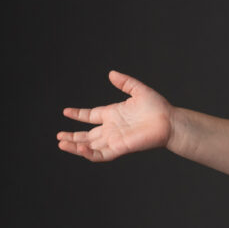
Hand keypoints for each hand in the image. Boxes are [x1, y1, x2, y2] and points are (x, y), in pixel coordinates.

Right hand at [57, 71, 173, 160]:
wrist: (170, 122)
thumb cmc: (158, 107)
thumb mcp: (139, 90)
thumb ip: (125, 82)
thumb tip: (111, 73)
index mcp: (114, 114)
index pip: (91, 116)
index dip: (78, 114)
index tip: (66, 111)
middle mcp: (112, 128)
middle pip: (87, 135)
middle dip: (72, 136)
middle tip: (58, 136)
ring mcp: (115, 139)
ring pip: (90, 146)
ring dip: (75, 146)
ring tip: (61, 143)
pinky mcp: (120, 148)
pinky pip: (101, 154)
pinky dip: (89, 153)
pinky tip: (79, 148)